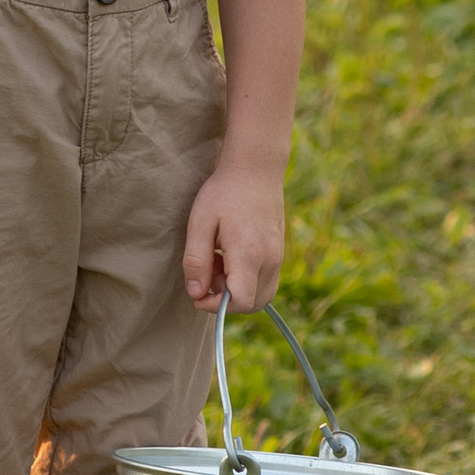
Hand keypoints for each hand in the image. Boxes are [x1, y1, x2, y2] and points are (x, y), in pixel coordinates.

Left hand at [184, 156, 285, 310]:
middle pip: (252, 303)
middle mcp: (270, 261)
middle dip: (225, 298)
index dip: (216, 305)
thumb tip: (196, 293)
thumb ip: (196, 261)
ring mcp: (278, 257)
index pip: (241, 302)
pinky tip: (229, 255)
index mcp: (249, 255)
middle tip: (206, 273)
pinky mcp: (279, 253)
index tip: (198, 292)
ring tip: (217, 260)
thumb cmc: (224, 192)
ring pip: (260, 294)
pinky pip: (265, 280)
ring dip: (236, 289)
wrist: (256, 168)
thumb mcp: (200, 223)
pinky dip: (246, 279)